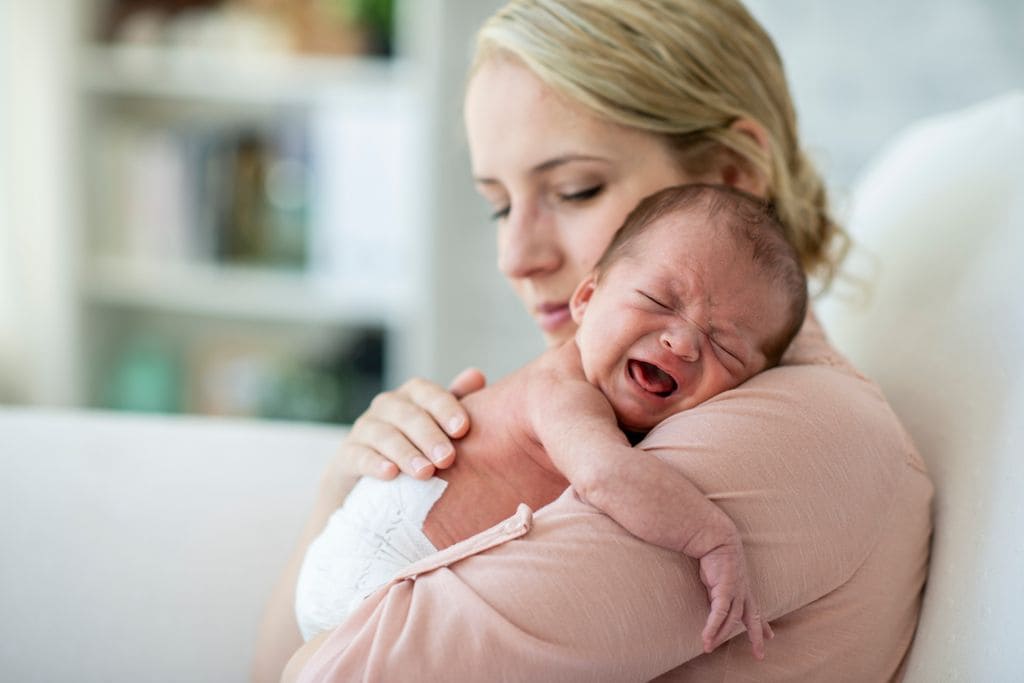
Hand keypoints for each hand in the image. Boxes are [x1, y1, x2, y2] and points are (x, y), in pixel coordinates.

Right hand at [329, 368, 485, 482]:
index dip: (445, 408)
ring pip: (384, 435)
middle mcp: (386, 406)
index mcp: (412, 396)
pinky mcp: (347, 455)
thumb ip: (457, 403)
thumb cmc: (416, 446)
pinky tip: (390, 474)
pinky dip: (374, 463)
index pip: (427, 393)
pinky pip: (358, 455)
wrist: (369, 481)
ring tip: (425, 473)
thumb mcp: (439, 425)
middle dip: (429, 436)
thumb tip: (476, 375)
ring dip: (406, 453)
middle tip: (448, 459)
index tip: (462, 430)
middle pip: (407, 415)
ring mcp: (364, 429)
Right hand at [697, 533, 773, 659]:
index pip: (755, 609)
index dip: (763, 624)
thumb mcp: (719, 572)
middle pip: (752, 618)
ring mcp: (735, 591)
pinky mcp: (724, 590)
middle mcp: (743, 590)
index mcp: (743, 586)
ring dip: (719, 636)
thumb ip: (718, 586)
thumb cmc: (714, 550)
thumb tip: (714, 593)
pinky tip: (705, 639)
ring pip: (731, 620)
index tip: (770, 636)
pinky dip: (711, 628)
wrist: (714, 536)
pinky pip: (718, 614)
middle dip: (757, 637)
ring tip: (708, 648)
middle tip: (760, 655)